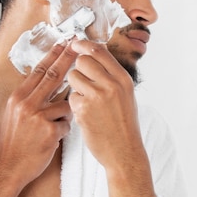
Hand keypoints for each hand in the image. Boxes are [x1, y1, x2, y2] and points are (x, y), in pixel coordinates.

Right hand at [0, 43, 76, 196]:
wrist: (9, 167)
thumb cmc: (16, 143)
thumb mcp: (17, 115)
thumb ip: (32, 99)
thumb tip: (50, 85)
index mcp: (18, 98)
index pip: (39, 71)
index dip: (53, 56)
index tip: (65, 43)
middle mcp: (26, 103)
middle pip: (53, 76)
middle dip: (68, 59)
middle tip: (79, 45)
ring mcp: (38, 117)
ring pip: (66, 105)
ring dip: (65, 116)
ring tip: (50, 130)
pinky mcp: (49, 131)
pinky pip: (67, 124)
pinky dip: (63, 131)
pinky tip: (51, 140)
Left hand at [67, 39, 143, 170]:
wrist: (124, 151)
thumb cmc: (124, 124)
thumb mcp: (126, 95)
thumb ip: (112, 76)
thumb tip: (95, 55)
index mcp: (123, 79)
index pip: (100, 51)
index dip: (84, 45)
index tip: (74, 44)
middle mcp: (111, 84)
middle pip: (82, 61)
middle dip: (78, 69)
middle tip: (84, 82)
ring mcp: (97, 96)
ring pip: (73, 77)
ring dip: (75, 87)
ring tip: (87, 101)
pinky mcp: (83, 109)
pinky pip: (70, 96)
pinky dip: (75, 104)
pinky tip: (86, 115)